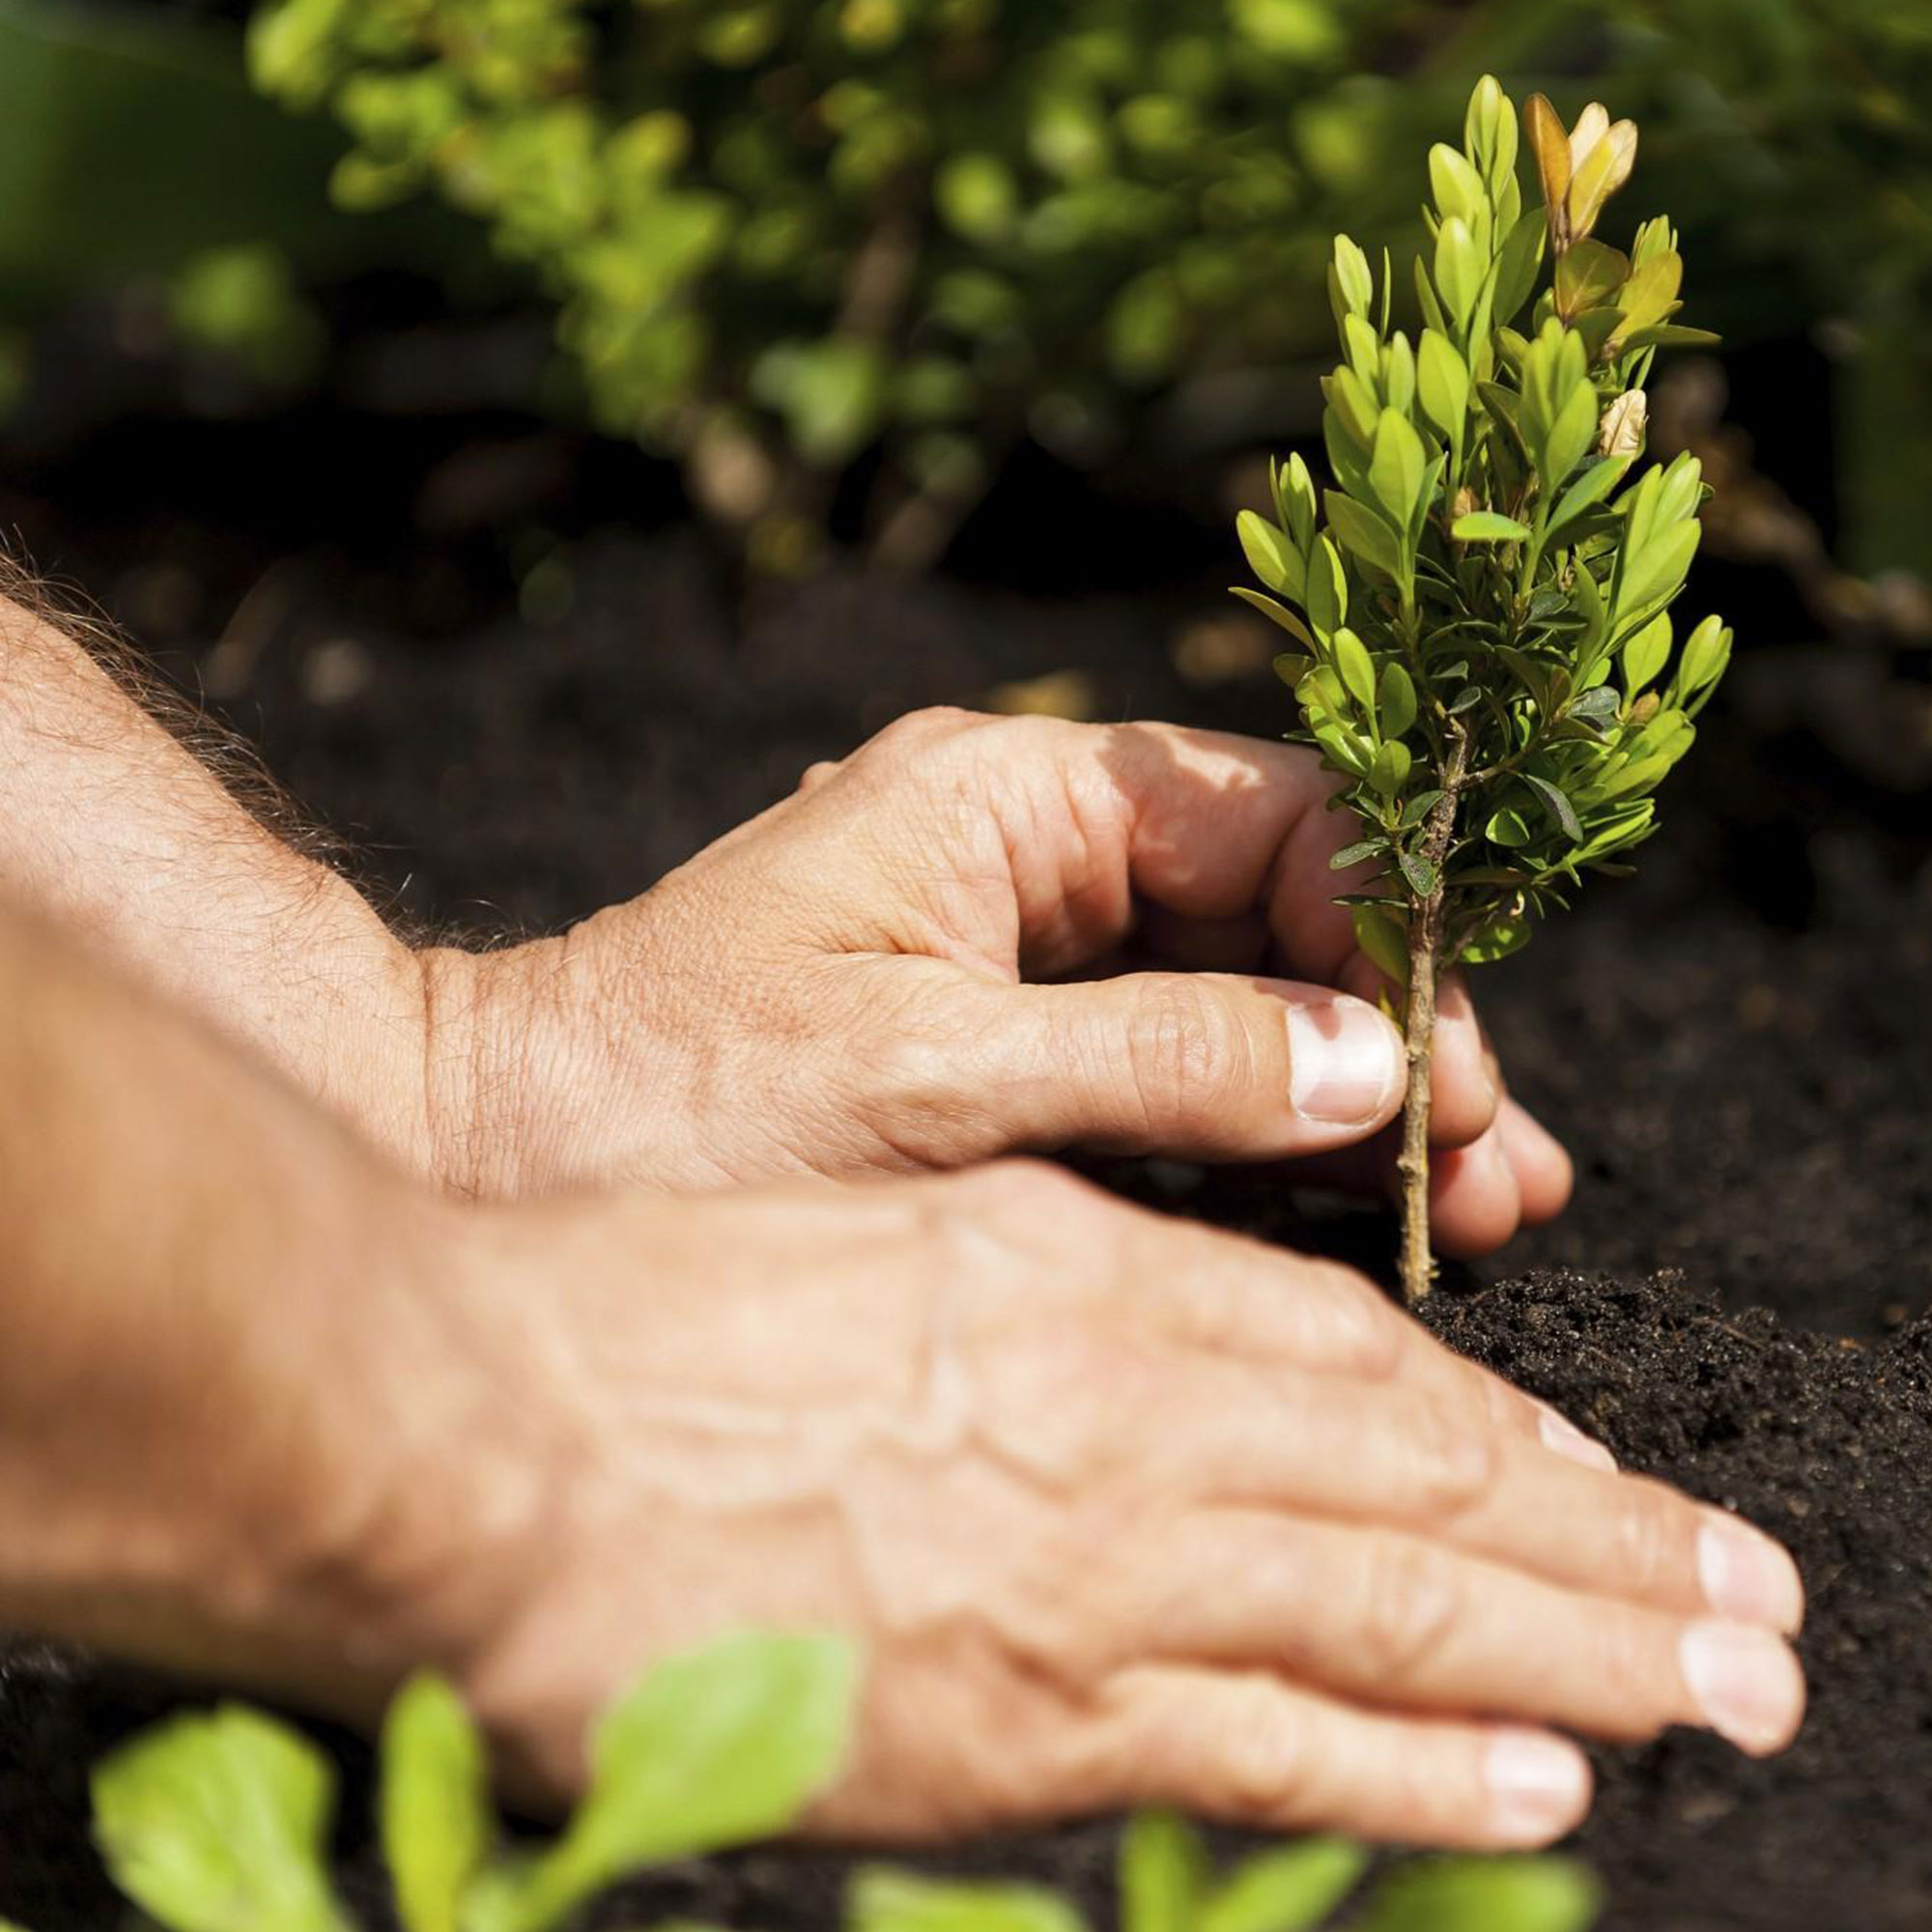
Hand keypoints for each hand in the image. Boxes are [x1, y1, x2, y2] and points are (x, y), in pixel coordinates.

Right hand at [359, 1161, 1801, 1847]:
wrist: (480, 1434)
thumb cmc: (652, 1303)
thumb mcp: (883, 1221)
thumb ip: (1042, 1286)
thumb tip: (1169, 1344)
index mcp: (1076, 1268)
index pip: (1349, 1353)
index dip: (1496, 1422)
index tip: (1599, 1472)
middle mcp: (1116, 1415)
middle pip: (1419, 1484)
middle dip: (1607, 1548)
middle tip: (1753, 1601)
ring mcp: (1081, 1572)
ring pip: (1390, 1612)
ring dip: (1574, 1654)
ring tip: (1715, 1684)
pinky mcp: (1016, 1724)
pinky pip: (1265, 1748)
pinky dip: (1413, 1768)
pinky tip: (1536, 1784)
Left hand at [423, 712, 1569, 1253]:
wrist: (501, 1151)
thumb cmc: (677, 1094)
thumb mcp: (930, 1077)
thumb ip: (1160, 1063)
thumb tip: (1376, 1067)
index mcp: (1011, 794)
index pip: (1269, 820)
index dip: (1386, 936)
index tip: (1449, 1071)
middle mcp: (1031, 853)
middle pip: (1277, 916)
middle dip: (1393, 1034)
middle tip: (1499, 1169)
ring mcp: (1022, 953)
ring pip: (1241, 1002)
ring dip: (1352, 1098)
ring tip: (1479, 1209)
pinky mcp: (1004, 1047)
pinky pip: (1172, 1074)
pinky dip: (1265, 1140)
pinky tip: (1359, 1210)